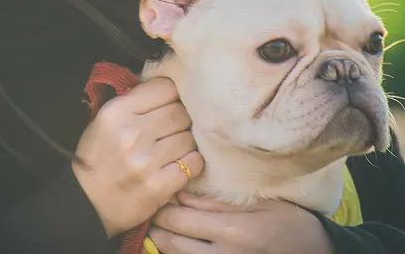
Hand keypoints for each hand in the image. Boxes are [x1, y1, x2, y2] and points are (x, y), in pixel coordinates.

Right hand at [72, 78, 203, 238]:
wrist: (85, 204)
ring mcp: (146, 162)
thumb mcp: (105, 120)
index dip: (171, 95)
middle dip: (181, 119)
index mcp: (117, 112)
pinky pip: (192, 164)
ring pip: (188, 138)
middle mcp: (132, 134)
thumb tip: (168, 89)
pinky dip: (191, 163)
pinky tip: (180, 164)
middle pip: (180, 112)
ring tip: (174, 147)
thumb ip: (134, 102)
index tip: (169, 104)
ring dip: (186, 142)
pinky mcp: (158, 188)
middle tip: (174, 128)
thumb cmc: (96, 157)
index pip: (165, 88)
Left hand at [149, 192, 334, 252]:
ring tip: (158, 231)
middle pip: (174, 244)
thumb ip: (217, 202)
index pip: (181, 220)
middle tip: (150, 214)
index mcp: (232, 230)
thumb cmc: (290, 223)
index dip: (162, 209)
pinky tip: (178, 247)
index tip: (155, 198)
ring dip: (164, 246)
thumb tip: (182, 195)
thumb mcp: (258, 204)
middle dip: (157, 229)